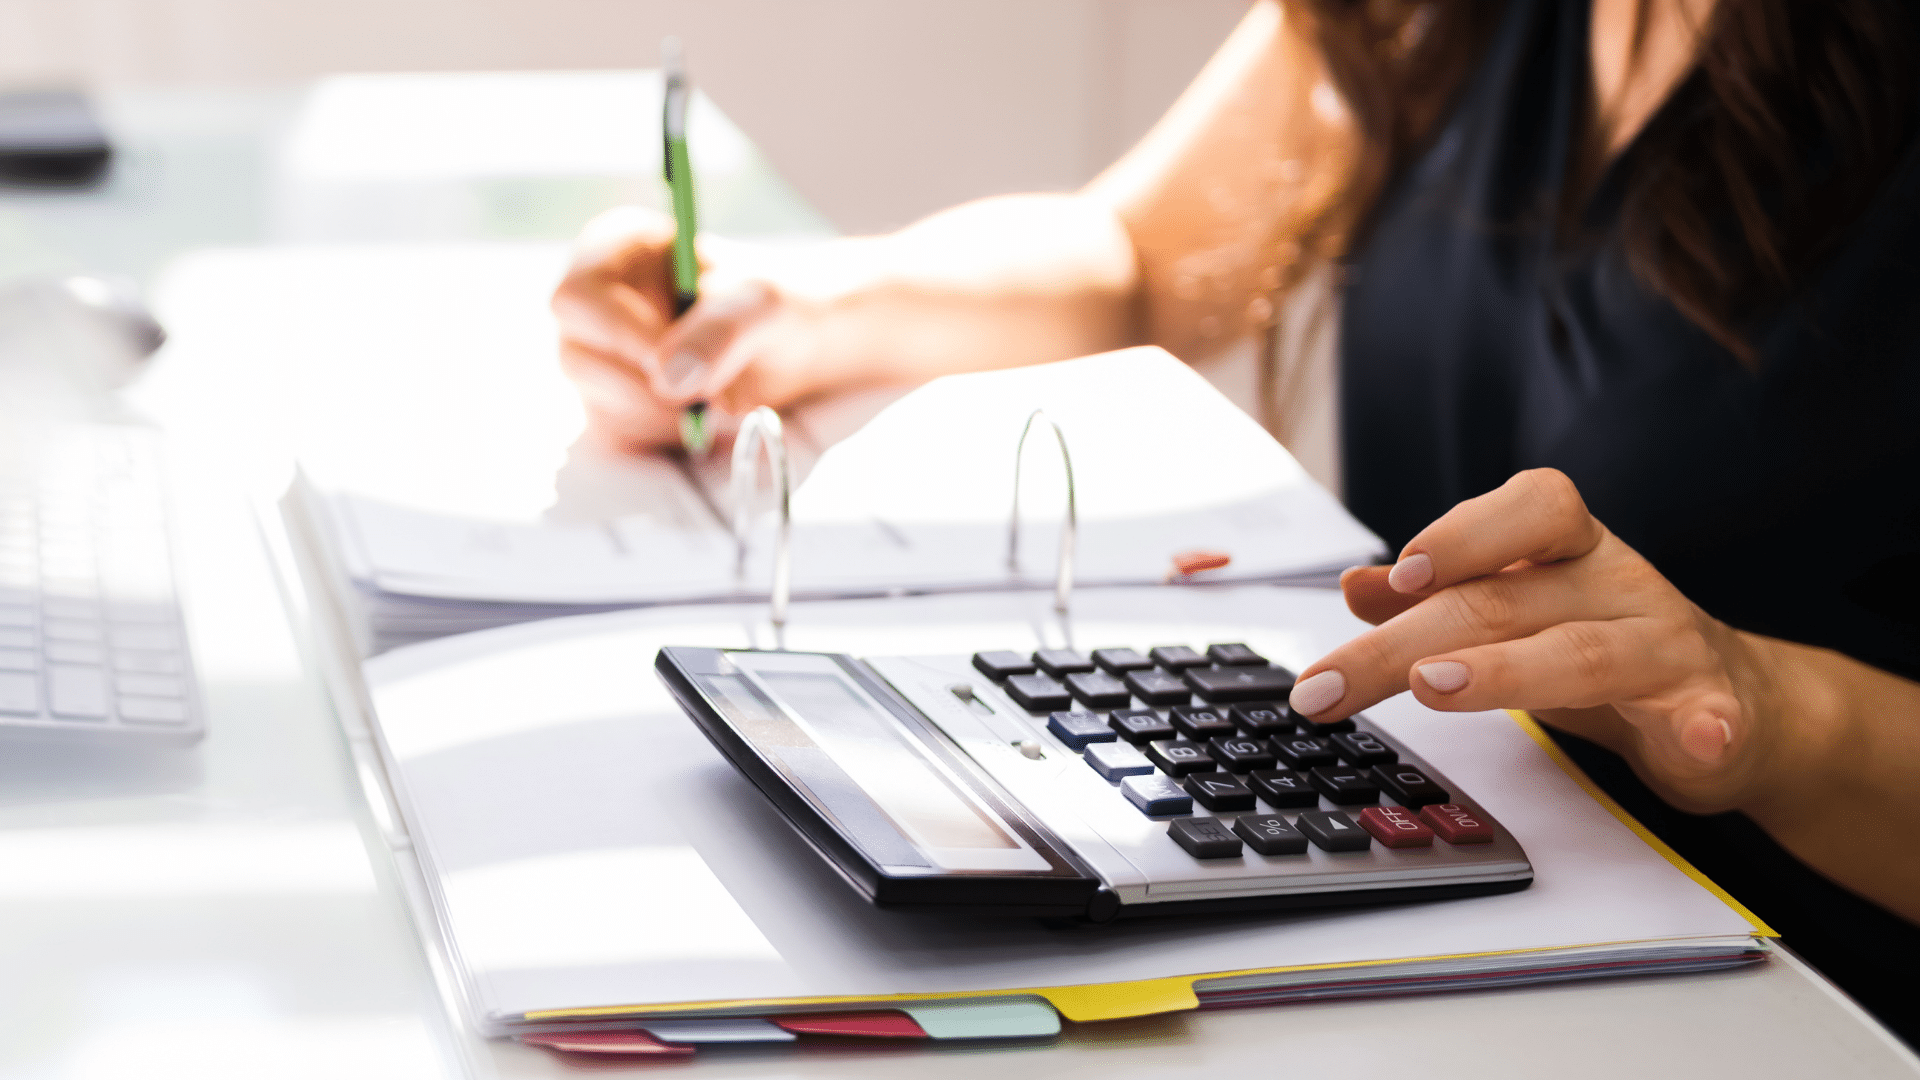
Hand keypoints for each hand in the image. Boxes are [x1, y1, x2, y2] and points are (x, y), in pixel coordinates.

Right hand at [550, 207, 866, 452]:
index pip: (578, 297)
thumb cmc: (774, 303)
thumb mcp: (761, 304)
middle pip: (576, 355)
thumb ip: (720, 332)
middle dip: (644, 388)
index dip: (620, 337)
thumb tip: (669, 378)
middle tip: (704, 397)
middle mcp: (596, 302)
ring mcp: (600, 355)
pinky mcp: (614, 401)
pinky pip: (619, 432)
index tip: (669, 365)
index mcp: (617, 251)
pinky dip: (664, 435)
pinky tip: (704, 417)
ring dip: (661, 415)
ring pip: (596, 400)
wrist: (795, 344)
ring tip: (719, 399)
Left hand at [1287, 468, 1784, 814]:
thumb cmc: (1606, 644)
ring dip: (1508, 670)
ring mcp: (1666, 644)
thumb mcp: (1518, 612)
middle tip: (1330, 683)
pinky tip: (1696, 738)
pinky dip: (1705, 726)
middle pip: (1503, 602)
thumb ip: (1439, 599)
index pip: (1528, 507)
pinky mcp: (1711, 710)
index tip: (1400, 575)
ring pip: (1585, 652)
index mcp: (1568, 550)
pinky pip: (1710, 714)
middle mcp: (1615, 583)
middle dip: (1403, 644)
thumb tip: (1355, 586)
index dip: (1462, 534)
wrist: (1738, 702)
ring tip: (1438, 687)